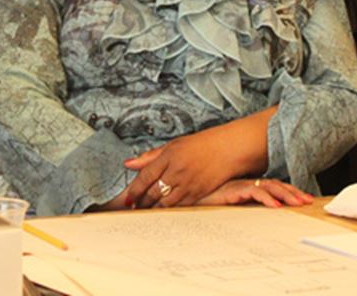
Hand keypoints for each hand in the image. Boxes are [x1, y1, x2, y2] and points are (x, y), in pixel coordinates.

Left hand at [122, 126, 247, 207]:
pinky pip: (179, 206)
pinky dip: (169, 211)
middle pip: (153, 192)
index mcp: (169, 156)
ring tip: (145, 213)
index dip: (134, 190)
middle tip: (133, 208)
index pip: (145, 176)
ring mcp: (188, 184)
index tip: (128, 198)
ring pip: (164, 202)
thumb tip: (129, 163)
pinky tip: (163, 212)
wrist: (228, 149)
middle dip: (141, 202)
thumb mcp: (174, 144)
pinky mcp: (198, 194)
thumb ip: (150, 156)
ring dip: (153, 209)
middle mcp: (177, 171)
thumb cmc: (202, 145)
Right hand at [198, 178, 313, 207]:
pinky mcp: (232, 190)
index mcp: (247, 185)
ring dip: (285, 194)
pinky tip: (276, 206)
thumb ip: (244, 204)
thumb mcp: (229, 204)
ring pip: (269, 187)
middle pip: (275, 185)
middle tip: (307, 201)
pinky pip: (253, 192)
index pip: (274, 186)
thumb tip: (264, 213)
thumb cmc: (206, 201)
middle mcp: (246, 182)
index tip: (304, 199)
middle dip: (293, 193)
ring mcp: (240, 184)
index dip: (289, 191)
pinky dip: (266, 198)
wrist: (185, 196)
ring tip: (298, 203)